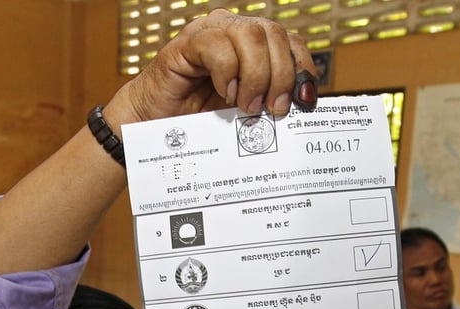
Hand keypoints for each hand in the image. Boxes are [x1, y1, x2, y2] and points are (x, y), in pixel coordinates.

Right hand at [110, 9, 315, 127]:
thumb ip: (271, 101)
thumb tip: (302, 104)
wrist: (154, 126)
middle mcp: (233, 31)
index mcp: (253, 45)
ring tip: (246, 105)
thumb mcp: (246, 112)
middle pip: (274, 33)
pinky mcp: (186, 44)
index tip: (304, 100)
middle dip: (281, 75)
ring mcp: (209, 33)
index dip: (303, 67)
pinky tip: (224, 93)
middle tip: (273, 108)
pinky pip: (217, 45)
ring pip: (250, 34)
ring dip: (256, 74)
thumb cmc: (199, 119)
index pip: (290, 41)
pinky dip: (227, 71)